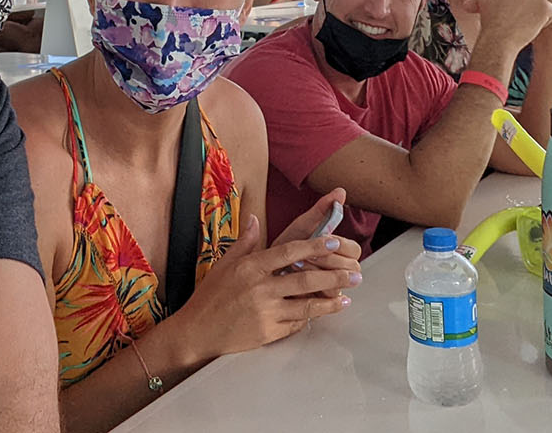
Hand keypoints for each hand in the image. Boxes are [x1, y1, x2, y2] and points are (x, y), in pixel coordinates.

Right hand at [168, 214, 358, 360]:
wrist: (196, 332)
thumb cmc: (210, 296)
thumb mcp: (224, 265)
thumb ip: (245, 242)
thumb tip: (254, 218)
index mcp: (251, 267)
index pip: (290, 251)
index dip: (315, 246)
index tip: (335, 242)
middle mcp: (260, 288)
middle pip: (306, 280)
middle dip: (335, 276)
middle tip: (355, 273)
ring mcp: (265, 312)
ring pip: (307, 306)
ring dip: (330, 301)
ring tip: (347, 297)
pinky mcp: (268, 333)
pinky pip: (296, 324)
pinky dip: (311, 318)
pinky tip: (323, 313)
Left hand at [270, 188, 361, 293]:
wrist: (259, 277)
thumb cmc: (280, 251)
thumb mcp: (299, 228)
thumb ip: (321, 210)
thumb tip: (341, 191)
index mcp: (333, 250)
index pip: (353, 249)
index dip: (339, 245)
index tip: (324, 240)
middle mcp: (335, 268)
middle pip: (352, 265)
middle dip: (329, 259)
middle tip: (307, 256)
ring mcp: (328, 286)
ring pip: (340, 280)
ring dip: (319, 271)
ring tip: (297, 266)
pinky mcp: (320, 302)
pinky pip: (328, 296)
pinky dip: (314, 288)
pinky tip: (298, 282)